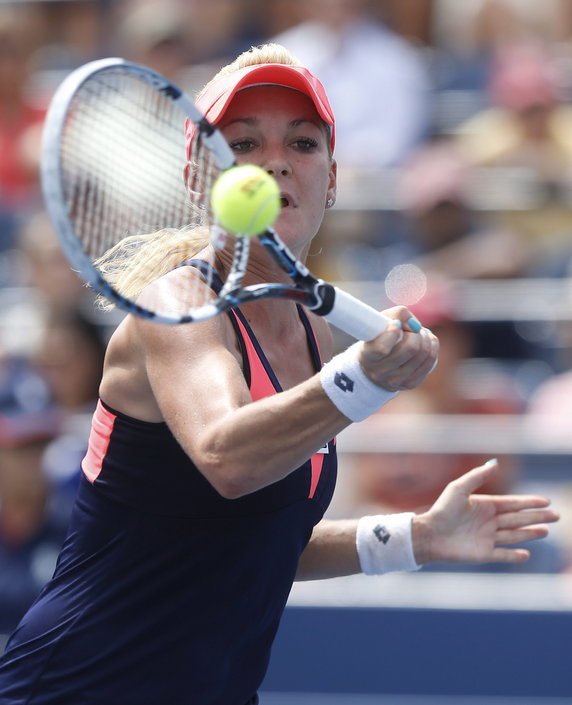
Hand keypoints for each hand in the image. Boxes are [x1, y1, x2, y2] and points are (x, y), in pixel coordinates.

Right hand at [359, 306, 438, 392]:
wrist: (374, 367)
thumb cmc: (377, 338)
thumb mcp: (379, 323)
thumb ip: (397, 315)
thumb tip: (415, 325)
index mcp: (367, 357)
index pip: (381, 348)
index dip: (393, 332)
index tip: (395, 324)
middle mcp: (380, 372)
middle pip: (411, 348)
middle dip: (415, 333)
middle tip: (411, 329)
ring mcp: (396, 380)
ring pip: (423, 354)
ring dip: (425, 338)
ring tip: (418, 333)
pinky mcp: (411, 383)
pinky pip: (430, 361)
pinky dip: (432, 346)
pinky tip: (426, 341)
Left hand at [412, 459, 559, 564]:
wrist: (429, 535)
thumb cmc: (442, 510)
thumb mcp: (459, 488)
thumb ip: (477, 476)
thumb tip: (495, 462)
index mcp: (484, 506)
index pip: (512, 503)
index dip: (529, 502)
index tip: (545, 500)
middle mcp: (488, 522)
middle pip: (517, 519)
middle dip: (537, 517)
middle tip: (556, 515)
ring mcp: (487, 538)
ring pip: (514, 535)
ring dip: (530, 533)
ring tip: (546, 530)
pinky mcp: (483, 554)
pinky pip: (503, 554)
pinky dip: (515, 555)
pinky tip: (527, 554)